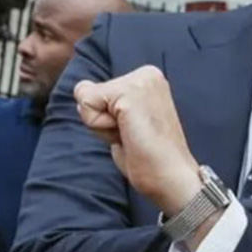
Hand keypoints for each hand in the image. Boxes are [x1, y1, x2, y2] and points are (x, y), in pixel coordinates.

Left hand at [74, 65, 201, 214]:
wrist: (171, 177)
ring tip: (131, 136)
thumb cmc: (149, 157)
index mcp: (148, 79)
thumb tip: (81, 88)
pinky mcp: (128, 93)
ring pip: (86, 97)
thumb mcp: (126, 122)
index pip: (99, 90)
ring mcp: (140, 81)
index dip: (107, 119)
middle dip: (102, 121)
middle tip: (133, 136)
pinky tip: (127, 135)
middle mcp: (147, 74)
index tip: (134, 132)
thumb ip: (106, 104)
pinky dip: (100, 128)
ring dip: (102, 126)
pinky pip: (87, 105)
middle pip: (89, 91)